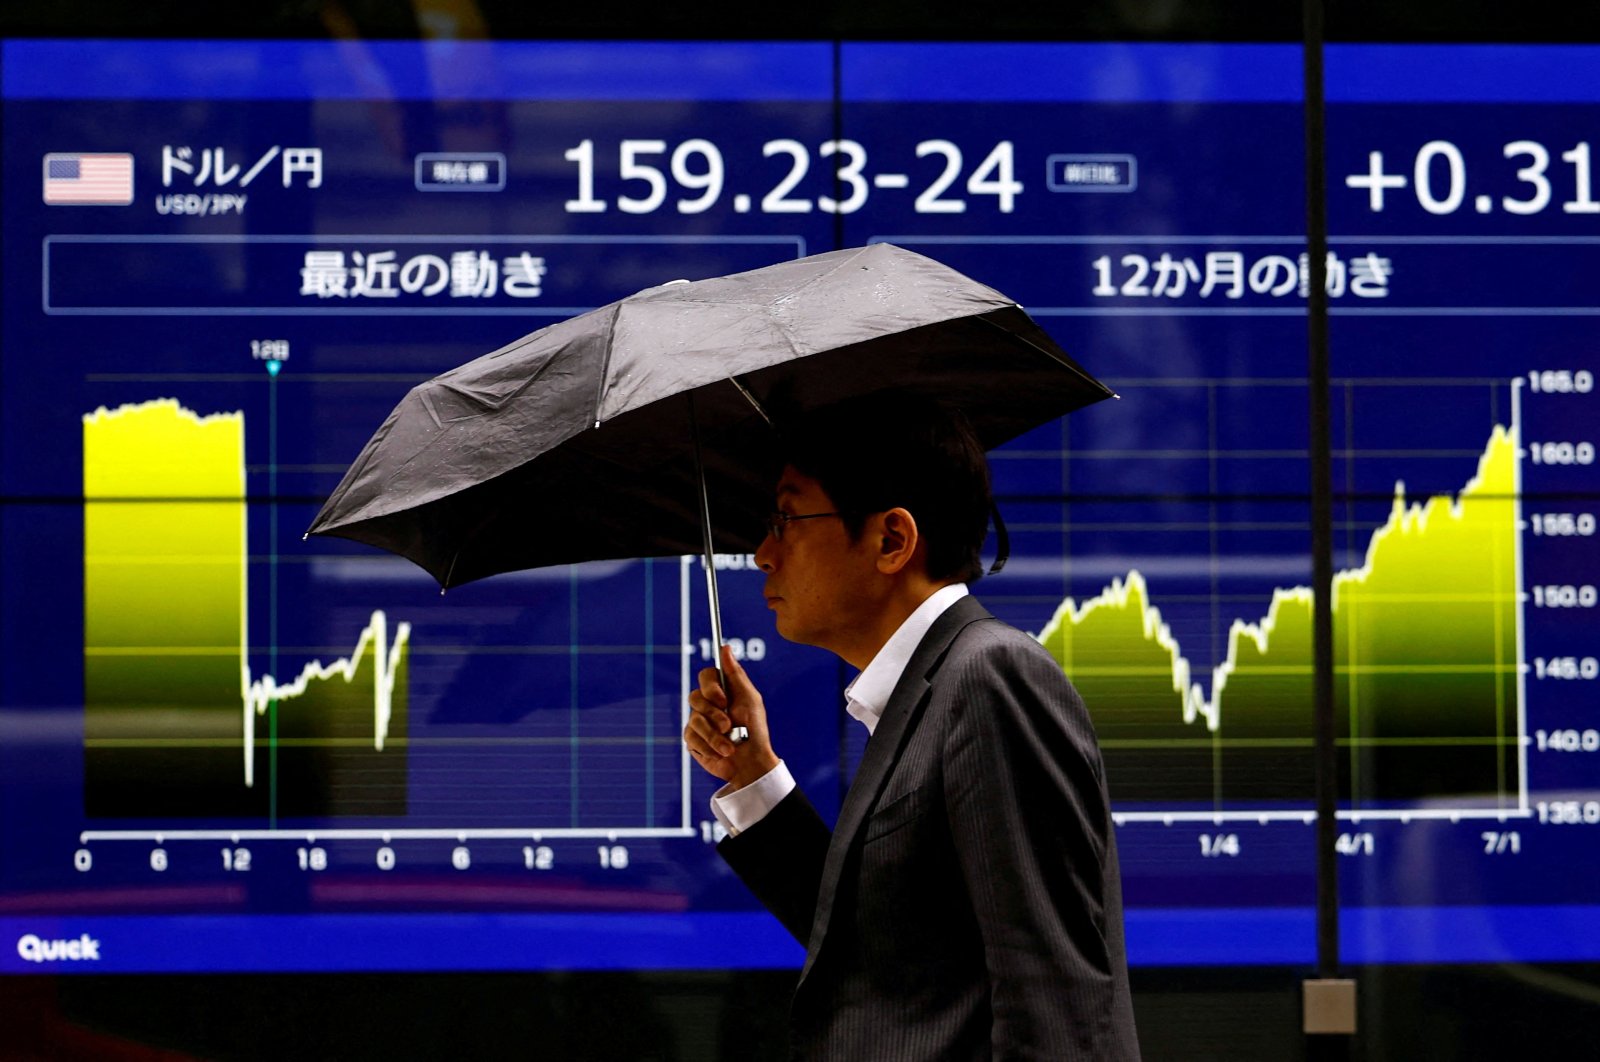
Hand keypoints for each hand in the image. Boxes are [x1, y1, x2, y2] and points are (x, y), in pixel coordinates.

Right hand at [684, 644, 778, 787]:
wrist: (750, 764)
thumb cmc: (754, 730)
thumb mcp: (749, 700)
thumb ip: (735, 675)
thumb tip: (725, 647)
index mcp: (722, 691)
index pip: (705, 676)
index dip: (710, 687)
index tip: (722, 700)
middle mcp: (707, 704)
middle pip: (695, 697)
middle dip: (714, 715)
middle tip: (728, 726)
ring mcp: (698, 722)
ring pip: (694, 720)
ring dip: (715, 736)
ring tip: (730, 747)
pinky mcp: (693, 740)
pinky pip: (691, 737)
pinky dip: (709, 747)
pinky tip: (721, 753)